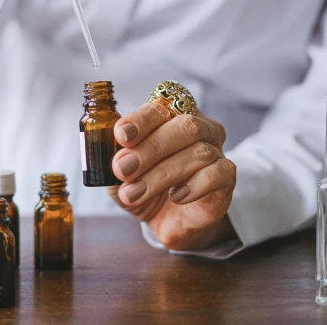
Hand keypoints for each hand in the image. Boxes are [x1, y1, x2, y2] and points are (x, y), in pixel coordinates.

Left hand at [107, 102, 237, 250]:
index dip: (140, 119)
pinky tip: (175, 196)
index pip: (160, 107)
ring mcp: (216, 151)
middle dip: (149, 149)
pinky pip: (218, 174)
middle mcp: (199, 127)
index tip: (121, 134)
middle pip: (184, 126)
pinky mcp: (227, 178)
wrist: (167, 220)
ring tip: (134, 193)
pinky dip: (194, 185)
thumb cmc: (144, 185)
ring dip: (160, 174)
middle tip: (122, 169)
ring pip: (198, 153)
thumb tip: (100, 140)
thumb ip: (111, 154)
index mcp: (170, 116)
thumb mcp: (119, 172)